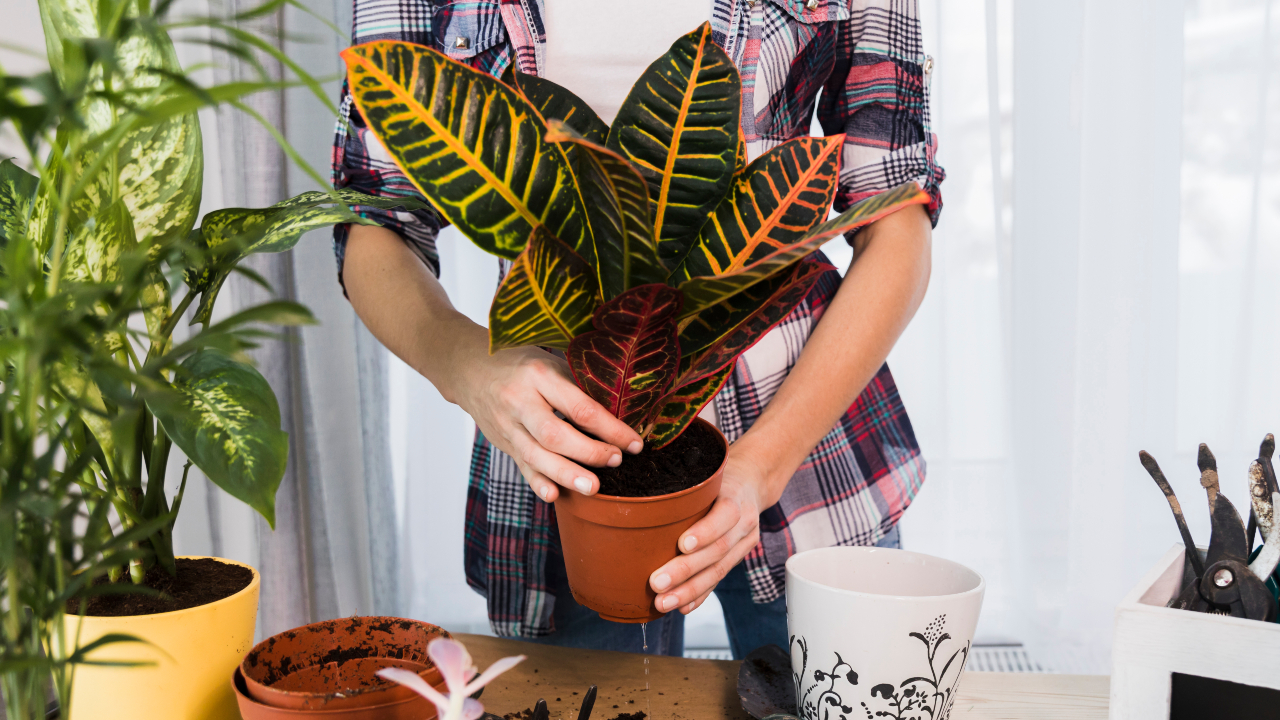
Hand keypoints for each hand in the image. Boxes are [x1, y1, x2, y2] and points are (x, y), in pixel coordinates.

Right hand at [454, 346, 642, 502]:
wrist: (470, 369)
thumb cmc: (520, 364)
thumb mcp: (550, 361)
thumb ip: (579, 383)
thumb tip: (624, 409)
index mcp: (539, 376)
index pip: (580, 407)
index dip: (611, 428)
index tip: (634, 442)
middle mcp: (520, 401)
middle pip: (555, 435)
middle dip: (589, 453)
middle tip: (616, 461)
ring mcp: (508, 425)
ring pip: (537, 456)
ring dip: (566, 475)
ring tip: (592, 487)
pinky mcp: (503, 443)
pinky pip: (521, 466)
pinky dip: (538, 483)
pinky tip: (554, 495)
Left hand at [647, 449, 771, 613]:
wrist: (752, 483)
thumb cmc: (720, 478)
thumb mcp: (708, 474)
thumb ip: (686, 489)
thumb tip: (641, 499)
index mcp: (736, 497)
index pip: (726, 515)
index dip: (705, 531)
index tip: (682, 544)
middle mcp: (744, 523)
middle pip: (718, 550)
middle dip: (686, 570)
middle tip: (656, 583)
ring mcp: (744, 543)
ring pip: (718, 571)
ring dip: (689, 590)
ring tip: (663, 602)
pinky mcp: (738, 558)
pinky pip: (719, 580)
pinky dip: (700, 596)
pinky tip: (683, 607)